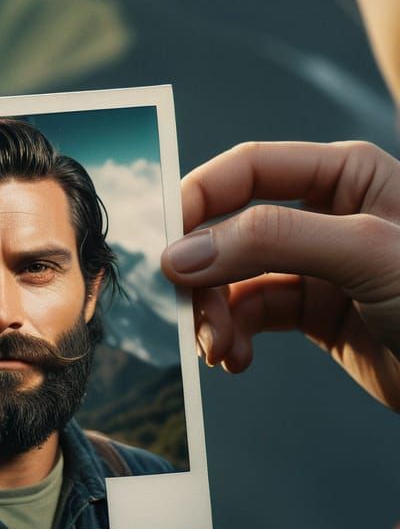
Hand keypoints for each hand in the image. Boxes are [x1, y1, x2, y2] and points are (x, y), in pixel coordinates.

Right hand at [160, 140, 399, 409]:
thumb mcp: (364, 253)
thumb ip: (273, 241)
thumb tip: (184, 253)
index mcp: (345, 175)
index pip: (249, 169)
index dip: (200, 200)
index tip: (165, 247)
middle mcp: (326, 213)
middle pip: (232, 227)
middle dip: (206, 274)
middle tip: (192, 317)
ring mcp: (318, 264)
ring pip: (236, 277)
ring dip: (215, 313)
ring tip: (220, 351)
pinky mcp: (317, 312)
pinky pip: (253, 314)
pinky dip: (234, 336)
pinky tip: (236, 359)